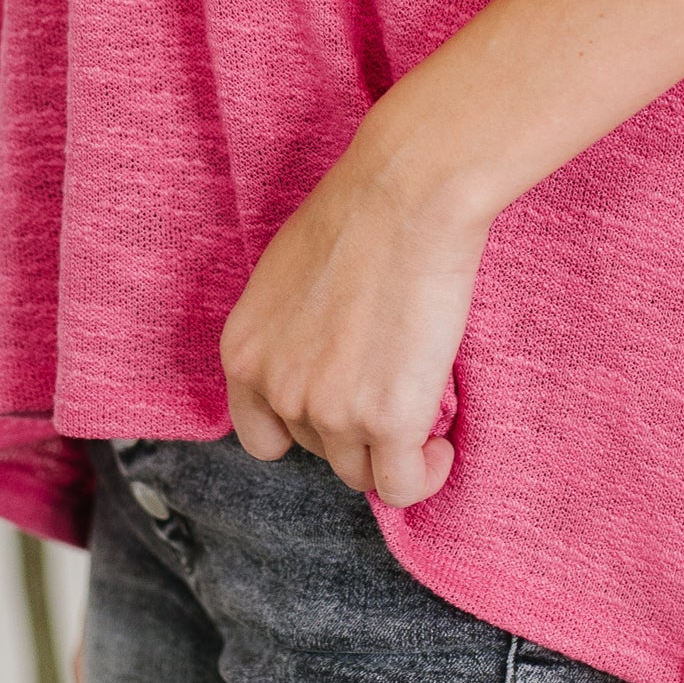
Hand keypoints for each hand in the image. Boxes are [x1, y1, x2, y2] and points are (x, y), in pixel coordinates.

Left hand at [219, 128, 489, 507]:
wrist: (406, 196)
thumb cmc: (356, 216)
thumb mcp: (285, 277)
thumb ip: (288, 334)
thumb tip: (317, 360)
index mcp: (243, 354)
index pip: (262, 437)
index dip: (304, 429)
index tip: (339, 407)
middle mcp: (277, 391)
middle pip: (318, 451)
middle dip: (354, 427)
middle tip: (392, 382)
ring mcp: (330, 411)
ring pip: (361, 472)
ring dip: (390, 451)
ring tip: (422, 413)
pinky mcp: (388, 421)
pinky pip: (403, 485)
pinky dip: (425, 474)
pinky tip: (440, 446)